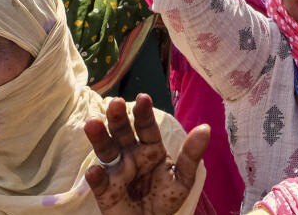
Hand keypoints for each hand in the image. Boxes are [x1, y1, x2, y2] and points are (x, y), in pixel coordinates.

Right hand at [84, 94, 208, 214]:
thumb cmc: (165, 198)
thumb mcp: (183, 179)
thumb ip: (191, 155)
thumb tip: (206, 127)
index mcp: (150, 148)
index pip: (147, 127)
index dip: (144, 113)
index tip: (143, 97)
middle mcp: (131, 155)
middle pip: (122, 133)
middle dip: (118, 118)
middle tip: (115, 103)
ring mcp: (117, 172)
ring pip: (106, 152)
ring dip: (99, 138)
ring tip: (92, 124)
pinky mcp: (106, 192)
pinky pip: (100, 183)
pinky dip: (96, 177)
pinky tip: (95, 170)